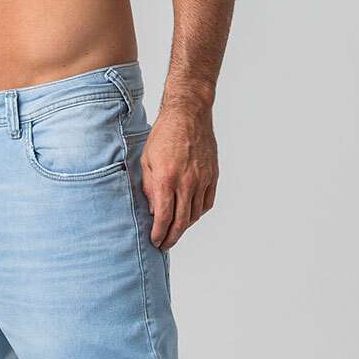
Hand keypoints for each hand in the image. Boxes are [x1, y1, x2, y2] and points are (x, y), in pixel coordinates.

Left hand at [141, 101, 218, 249]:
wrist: (189, 113)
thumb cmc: (163, 135)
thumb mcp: (146, 161)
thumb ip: (149, 188)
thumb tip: (153, 212)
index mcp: (167, 179)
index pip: (163, 217)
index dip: (159, 234)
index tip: (155, 242)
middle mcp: (186, 182)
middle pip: (181, 222)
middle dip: (171, 237)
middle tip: (165, 245)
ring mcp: (202, 179)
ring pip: (195, 215)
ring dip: (184, 227)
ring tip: (175, 231)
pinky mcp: (213, 175)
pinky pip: (206, 203)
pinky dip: (198, 213)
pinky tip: (190, 215)